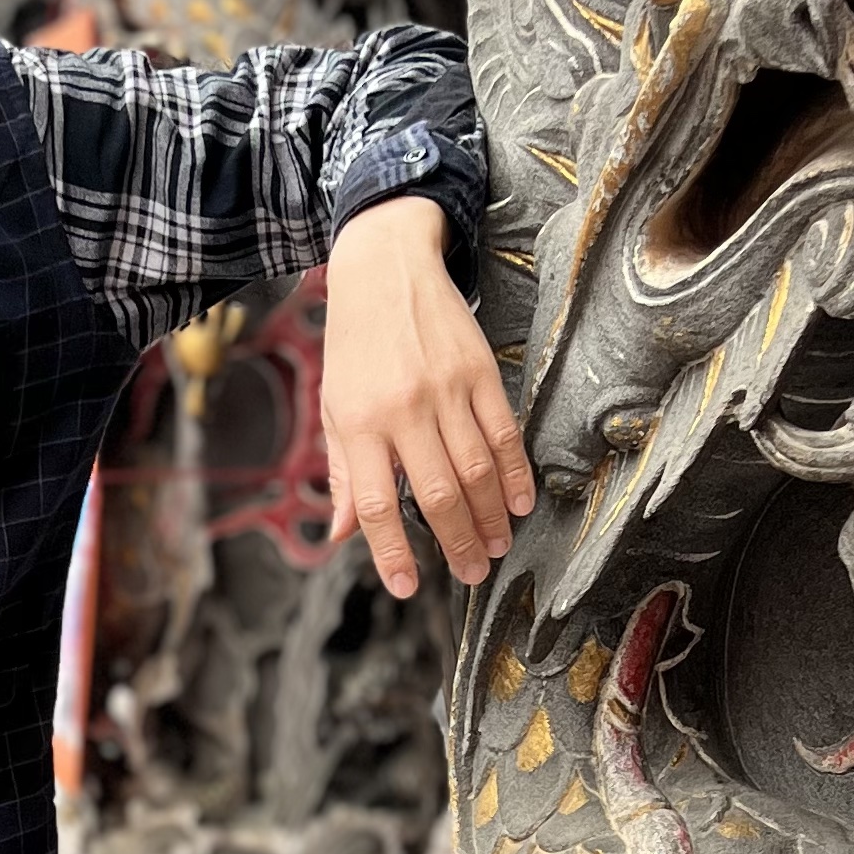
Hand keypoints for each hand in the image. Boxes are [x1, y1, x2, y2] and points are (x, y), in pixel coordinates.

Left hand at [320, 197, 533, 592]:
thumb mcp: (333, 405)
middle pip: (438, 495)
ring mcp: (444, 390)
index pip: (377, 504)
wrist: (384, 267)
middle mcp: (402, 410)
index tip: (407, 586)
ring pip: (476, 471)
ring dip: (492, 518)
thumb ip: (344, 471)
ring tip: (498, 546)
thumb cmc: (353, 344)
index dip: (392, 552)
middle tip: (473, 574)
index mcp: (358, 423)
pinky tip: (520, 501)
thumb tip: (344, 532)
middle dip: (458, 544)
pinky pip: (503, 434)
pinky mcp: (479, 372)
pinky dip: (515, 474)